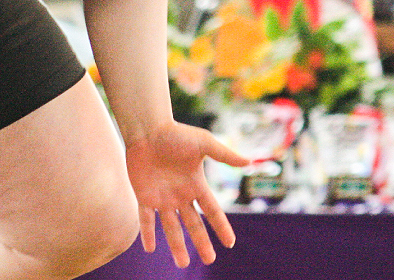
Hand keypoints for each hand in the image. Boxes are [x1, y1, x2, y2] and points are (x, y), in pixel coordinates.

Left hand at [125, 122, 249, 267]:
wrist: (148, 129)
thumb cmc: (177, 133)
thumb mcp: (204, 143)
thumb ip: (224, 155)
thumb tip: (248, 163)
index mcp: (196, 185)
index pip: (212, 211)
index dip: (221, 227)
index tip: (230, 243)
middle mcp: (181, 195)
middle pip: (193, 224)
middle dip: (201, 242)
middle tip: (210, 260)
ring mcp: (162, 197)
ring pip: (171, 227)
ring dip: (176, 246)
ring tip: (182, 264)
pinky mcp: (144, 196)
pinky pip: (146, 219)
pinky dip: (147, 234)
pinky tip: (150, 249)